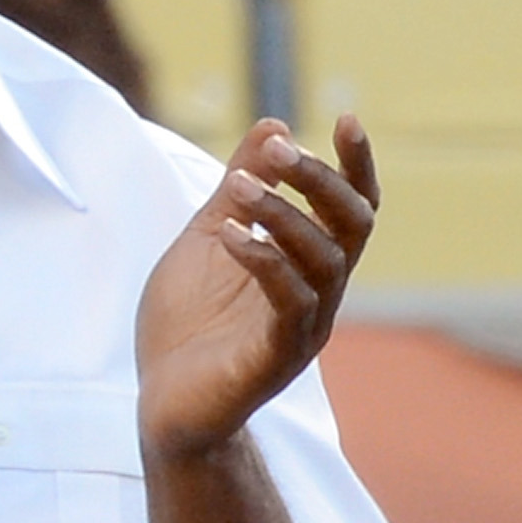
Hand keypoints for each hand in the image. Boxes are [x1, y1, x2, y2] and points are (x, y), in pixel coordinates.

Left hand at [136, 117, 380, 462]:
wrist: (166, 403)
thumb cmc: (190, 322)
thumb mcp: (208, 236)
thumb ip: (239, 187)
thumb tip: (273, 125)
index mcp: (308, 264)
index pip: (351, 209)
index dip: (356, 166)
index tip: (347, 119)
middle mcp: (319, 293)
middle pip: (351, 227)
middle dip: (320, 181)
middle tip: (280, 150)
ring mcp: (303, 326)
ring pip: (325, 260)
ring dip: (285, 215)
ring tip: (243, 187)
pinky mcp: (275, 356)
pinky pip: (289, 302)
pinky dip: (264, 260)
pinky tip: (231, 235)